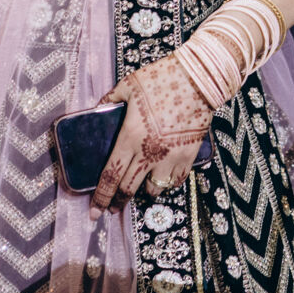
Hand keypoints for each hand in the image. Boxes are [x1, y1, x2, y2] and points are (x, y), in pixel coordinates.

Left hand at [89, 50, 213, 219]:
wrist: (199, 79)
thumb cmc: (162, 79)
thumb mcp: (129, 85)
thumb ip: (111, 99)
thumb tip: (100, 106)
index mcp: (130, 137)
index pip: (111, 176)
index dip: (101, 197)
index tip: (94, 213)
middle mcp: (149, 153)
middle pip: (129, 189)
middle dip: (117, 202)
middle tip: (112, 207)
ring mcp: (170, 158)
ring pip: (153, 190)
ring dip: (144, 189)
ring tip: (140, 181)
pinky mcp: (188, 157)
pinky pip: (174, 181)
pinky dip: (166, 182)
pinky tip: (162, 173)